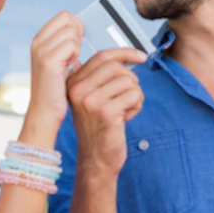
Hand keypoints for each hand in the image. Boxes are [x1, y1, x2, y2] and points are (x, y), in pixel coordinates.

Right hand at [21, 12, 84, 146]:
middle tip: (76, 53)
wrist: (45, 112)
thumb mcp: (58, 62)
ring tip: (71, 62)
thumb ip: (65, 44)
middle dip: (78, 34)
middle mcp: (37, 42)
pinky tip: (70, 67)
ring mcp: (41, 50)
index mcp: (39, 40)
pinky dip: (76, 55)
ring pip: (71, 31)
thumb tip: (79, 27)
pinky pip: (72, 44)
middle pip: (68, 19)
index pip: (64, 16)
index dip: (76, 26)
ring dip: (77, 46)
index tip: (78, 43)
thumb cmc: (56, 89)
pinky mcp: (48, 61)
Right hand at [67, 48, 146, 175]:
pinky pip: (133, 95)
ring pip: (128, 81)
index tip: (141, 56)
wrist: (96, 160)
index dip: (125, 52)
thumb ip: (101, 78)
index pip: (102, 57)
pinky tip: (126, 118)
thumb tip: (123, 58)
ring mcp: (90, 101)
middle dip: (130, 80)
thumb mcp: (93, 100)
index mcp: (73, 83)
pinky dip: (136, 106)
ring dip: (134, 96)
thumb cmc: (99, 130)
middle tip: (128, 97)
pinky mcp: (106, 112)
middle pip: (116, 67)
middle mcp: (78, 90)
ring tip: (125, 110)